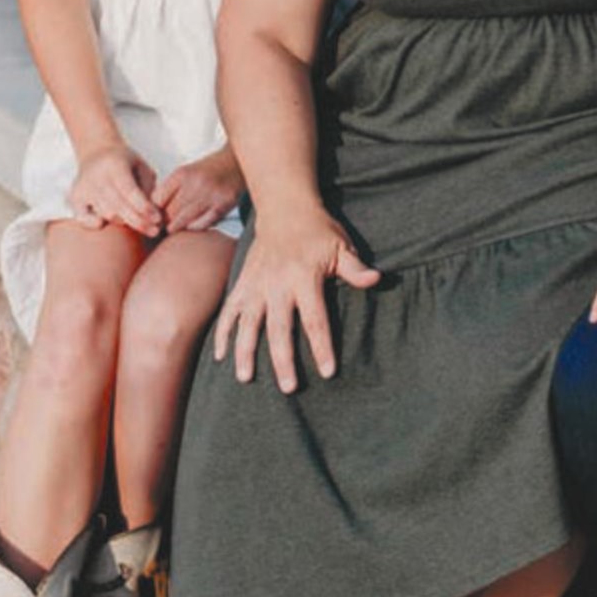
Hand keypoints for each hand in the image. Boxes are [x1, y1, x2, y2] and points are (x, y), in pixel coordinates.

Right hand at [69, 142, 162, 236]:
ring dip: (124, 222)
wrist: (97, 152)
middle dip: (138, 221)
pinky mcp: (74, 197)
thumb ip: (148, 187)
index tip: (158, 219)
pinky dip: (93, 224)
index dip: (144, 207)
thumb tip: (151, 212)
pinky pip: (82, 218)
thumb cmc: (126, 163)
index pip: (129, 191)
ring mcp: (83, 188)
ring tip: (139, 222)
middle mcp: (96, 176)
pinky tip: (104, 223)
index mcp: (114, 164)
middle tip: (155, 230)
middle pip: (118, 206)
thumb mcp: (142, 167)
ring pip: (105, 214)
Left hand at [156, 148, 245, 232]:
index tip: (155, 215)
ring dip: (177, 227)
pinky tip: (193, 224)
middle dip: (165, 220)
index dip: (154, 210)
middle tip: (165, 224)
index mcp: (182, 174)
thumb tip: (153, 211)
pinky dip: (195, 227)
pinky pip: (202, 224)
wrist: (236, 162)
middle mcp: (196, 183)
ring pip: (183, 221)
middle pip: (169, 212)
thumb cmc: (208, 170)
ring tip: (175, 227)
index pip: (157, 200)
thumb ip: (170, 189)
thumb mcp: (185, 172)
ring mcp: (210, 194)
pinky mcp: (224, 204)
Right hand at [214, 210, 381, 392]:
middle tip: (289, 388)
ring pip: (248, 324)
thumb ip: (355, 268)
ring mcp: (256, 285)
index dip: (322, 347)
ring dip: (245, 352)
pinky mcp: (242, 284)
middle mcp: (277, 285)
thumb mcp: (341, 247)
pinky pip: (229, 311)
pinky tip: (220, 357)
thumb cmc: (319, 232)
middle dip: (283, 360)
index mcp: (304, 278)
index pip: (315, 320)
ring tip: (246, 379)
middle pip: (280, 329)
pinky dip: (222, 333)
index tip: (327, 372)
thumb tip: (377, 279)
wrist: (284, 208)